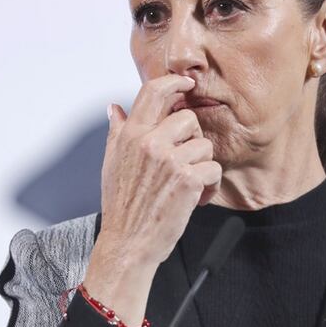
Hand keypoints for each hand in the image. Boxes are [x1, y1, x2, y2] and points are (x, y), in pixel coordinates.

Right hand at [82, 75, 221, 324]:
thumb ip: (117, 132)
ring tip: (187, 185)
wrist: (128, 244)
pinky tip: (196, 198)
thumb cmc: (121, 206)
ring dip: (201, 167)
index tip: (187, 83)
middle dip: (191, 140)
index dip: (174, 82)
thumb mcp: (112, 163)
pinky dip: (210, 186)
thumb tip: (115, 108)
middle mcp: (149, 142)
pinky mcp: (188, 180)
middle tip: (183, 163)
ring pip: (204, 146)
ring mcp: (169, 160)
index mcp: (130, 135)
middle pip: (188, 117)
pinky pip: (213, 169)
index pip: (154, 91)